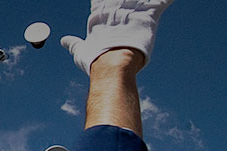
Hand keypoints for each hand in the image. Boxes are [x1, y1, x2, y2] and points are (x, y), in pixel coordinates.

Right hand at [61, 0, 175, 74]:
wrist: (113, 67)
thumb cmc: (97, 61)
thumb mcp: (81, 51)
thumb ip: (73, 44)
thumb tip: (64, 41)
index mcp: (101, 11)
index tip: (108, 0)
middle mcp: (118, 6)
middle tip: (132, 0)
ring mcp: (133, 9)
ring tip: (147, 0)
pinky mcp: (149, 16)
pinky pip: (162, 0)